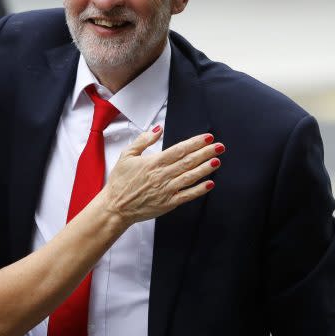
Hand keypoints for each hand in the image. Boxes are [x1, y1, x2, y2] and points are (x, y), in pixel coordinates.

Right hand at [104, 127, 221, 224]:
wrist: (116, 206)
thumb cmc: (120, 181)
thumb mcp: (126, 155)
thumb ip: (143, 141)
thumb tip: (158, 129)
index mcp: (153, 162)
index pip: (179, 150)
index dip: (195, 143)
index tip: (207, 137)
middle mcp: (162, 175)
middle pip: (188, 161)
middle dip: (205, 153)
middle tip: (219, 146)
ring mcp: (166, 190)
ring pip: (190, 177)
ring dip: (205, 168)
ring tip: (217, 161)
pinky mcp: (168, 203)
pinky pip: (187, 195)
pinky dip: (199, 190)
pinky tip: (209, 183)